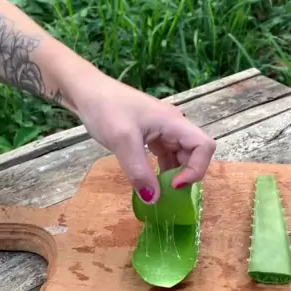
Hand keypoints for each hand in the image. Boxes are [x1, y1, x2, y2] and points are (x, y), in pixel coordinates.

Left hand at [72, 70, 215, 202]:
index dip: (197, 168)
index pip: (204, 146)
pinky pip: (165, 154)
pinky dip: (161, 169)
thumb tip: (153, 199)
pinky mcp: (151, 133)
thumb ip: (139, 172)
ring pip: (179, 155)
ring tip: (157, 188)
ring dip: (172, 173)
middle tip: (165, 190)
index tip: (173, 184)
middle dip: (185, 174)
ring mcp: (162, 129)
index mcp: (173, 122)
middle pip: (194, 153)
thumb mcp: (122, 143)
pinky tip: (148, 179)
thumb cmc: (105, 109)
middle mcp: (173, 125)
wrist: (86, 91)